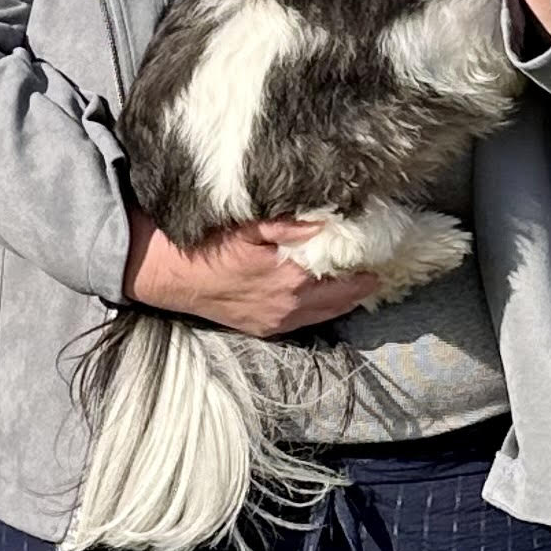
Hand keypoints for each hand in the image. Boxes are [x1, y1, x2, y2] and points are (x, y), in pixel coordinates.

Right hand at [123, 211, 385, 339]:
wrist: (167, 274)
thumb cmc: (206, 244)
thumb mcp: (247, 226)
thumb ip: (287, 225)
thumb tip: (325, 221)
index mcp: (292, 279)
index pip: (347, 274)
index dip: (367, 261)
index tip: (384, 249)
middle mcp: (291, 307)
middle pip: (344, 298)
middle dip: (363, 282)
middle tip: (381, 266)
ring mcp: (278, 321)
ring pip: (327, 313)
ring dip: (345, 297)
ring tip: (361, 281)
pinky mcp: (264, 328)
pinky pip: (306, 322)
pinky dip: (322, 308)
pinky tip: (326, 296)